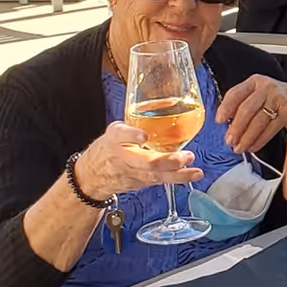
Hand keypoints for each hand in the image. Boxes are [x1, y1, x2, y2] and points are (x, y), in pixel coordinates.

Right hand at [73, 122, 201, 199]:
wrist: (91, 177)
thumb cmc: (107, 149)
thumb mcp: (116, 131)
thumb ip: (136, 123)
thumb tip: (169, 104)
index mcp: (114, 139)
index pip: (120, 135)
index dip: (131, 135)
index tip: (143, 136)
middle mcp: (124, 158)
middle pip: (145, 162)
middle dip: (167, 161)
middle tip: (184, 156)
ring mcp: (133, 173)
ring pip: (157, 175)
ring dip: (178, 173)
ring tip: (195, 171)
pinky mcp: (141, 182)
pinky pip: (160, 180)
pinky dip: (178, 177)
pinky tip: (193, 174)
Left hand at [216, 74, 286, 152]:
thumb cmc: (275, 101)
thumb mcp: (258, 96)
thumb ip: (242, 104)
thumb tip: (224, 121)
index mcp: (255, 82)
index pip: (236, 93)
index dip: (225, 107)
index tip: (219, 120)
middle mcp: (267, 87)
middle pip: (247, 109)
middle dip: (236, 128)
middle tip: (229, 140)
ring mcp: (279, 98)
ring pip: (258, 121)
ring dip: (247, 137)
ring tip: (240, 147)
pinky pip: (271, 129)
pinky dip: (260, 140)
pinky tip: (253, 146)